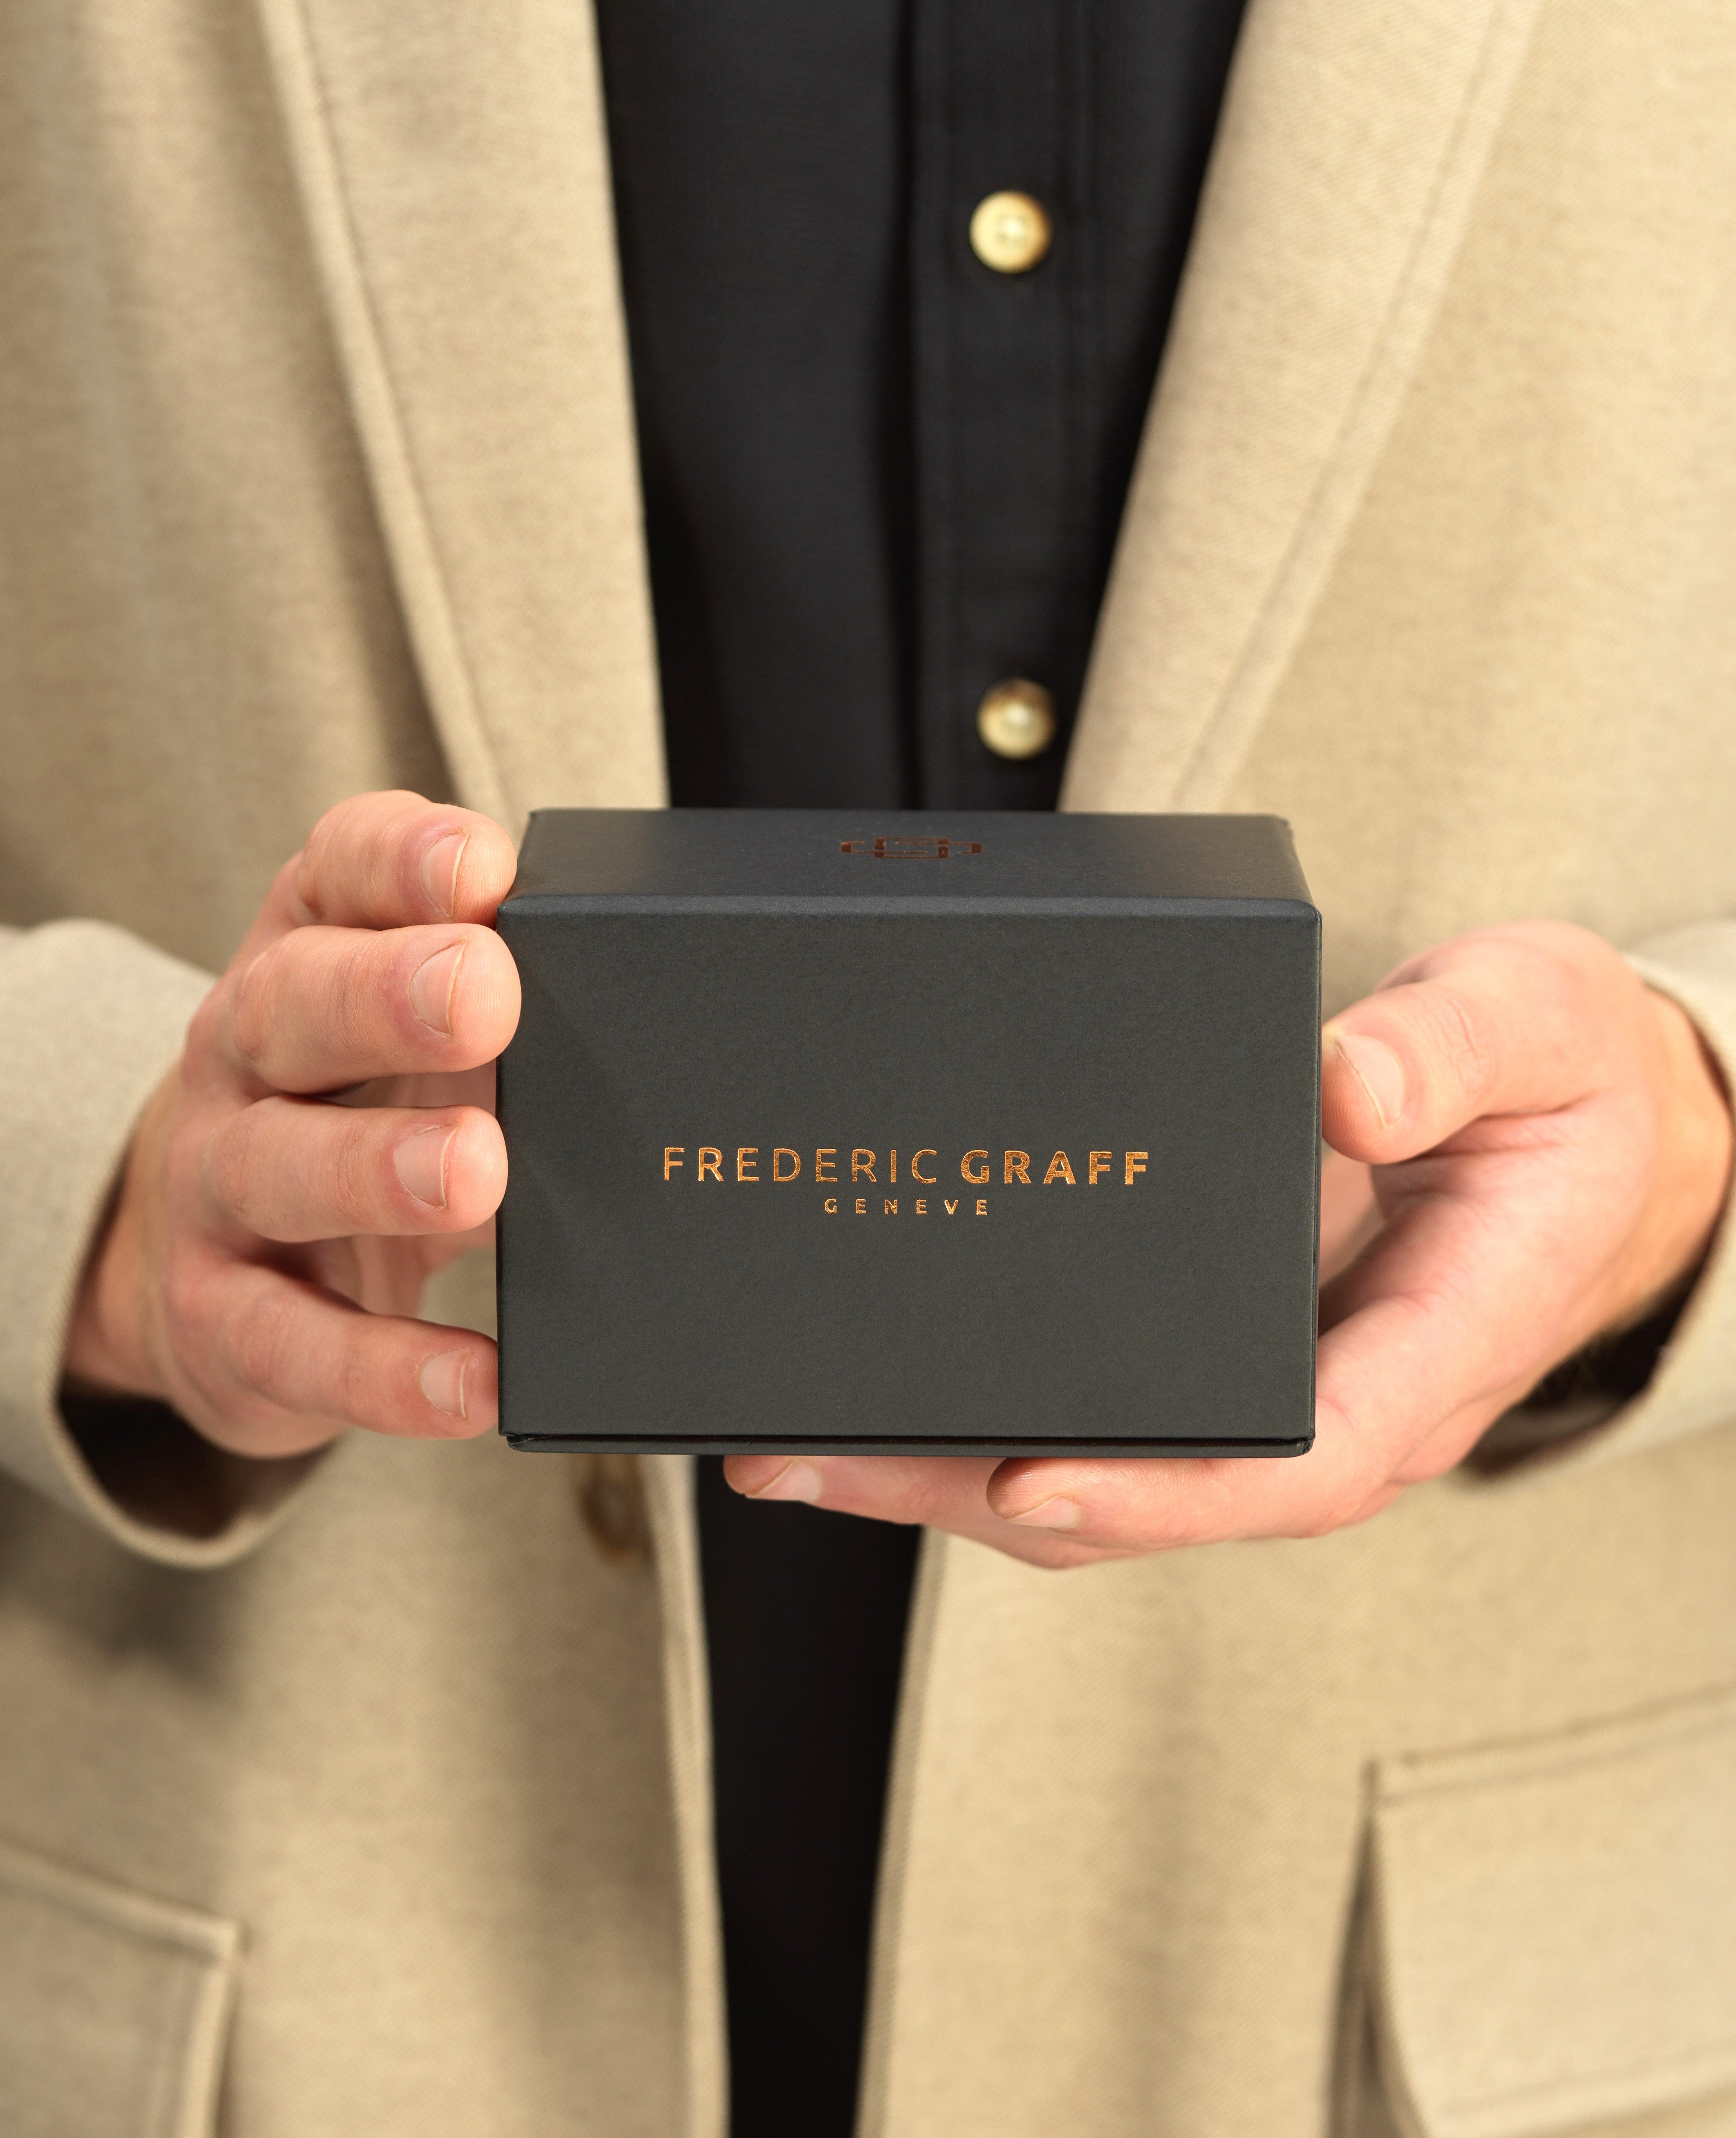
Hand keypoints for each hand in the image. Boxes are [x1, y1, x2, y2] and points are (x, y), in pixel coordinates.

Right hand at [65, 792, 520, 1455]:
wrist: (218, 1259)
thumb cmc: (371, 1112)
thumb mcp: (430, 1041)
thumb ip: (526, 1006)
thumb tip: (668, 1020)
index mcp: (310, 953)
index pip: (341, 872)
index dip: (403, 862)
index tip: (482, 867)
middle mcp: (247, 1051)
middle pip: (294, 1002)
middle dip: (386, 996)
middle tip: (484, 994)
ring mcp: (220, 1182)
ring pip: (276, 1165)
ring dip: (375, 1168)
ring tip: (474, 1173)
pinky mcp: (221, 1314)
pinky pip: (293, 1344)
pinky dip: (383, 1370)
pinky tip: (473, 1385)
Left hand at [725, 922, 1733, 1565]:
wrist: (1596, 1124)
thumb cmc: (1570, 1081)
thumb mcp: (1541, 1023)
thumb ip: (1455, 1048)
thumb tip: (1345, 1086)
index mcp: (1437, 1344)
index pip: (1298, 1463)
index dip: (1157, 1490)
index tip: (1025, 1480)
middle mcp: (1346, 1401)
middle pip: (1153, 1497)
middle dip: (972, 1495)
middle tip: (805, 1458)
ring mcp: (1278, 1391)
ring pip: (1104, 1478)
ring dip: (942, 1477)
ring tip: (785, 1447)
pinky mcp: (1225, 1357)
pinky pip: (1100, 1417)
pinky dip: (981, 1420)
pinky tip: (873, 1392)